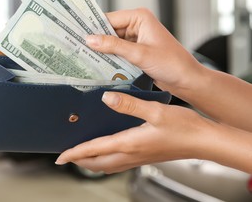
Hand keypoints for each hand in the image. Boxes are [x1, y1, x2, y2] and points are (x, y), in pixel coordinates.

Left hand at [55, 91, 214, 172]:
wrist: (204, 141)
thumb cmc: (183, 127)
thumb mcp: (154, 111)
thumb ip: (128, 104)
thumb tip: (106, 98)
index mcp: (129, 143)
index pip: (94, 150)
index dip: (75, 154)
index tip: (60, 156)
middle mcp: (131, 154)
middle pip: (97, 163)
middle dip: (80, 161)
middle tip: (67, 156)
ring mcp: (139, 158)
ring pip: (107, 165)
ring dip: (92, 162)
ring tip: (82, 155)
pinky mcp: (145, 156)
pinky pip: (119, 163)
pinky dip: (106, 160)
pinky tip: (108, 151)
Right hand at [86, 8, 203, 94]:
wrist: (187, 81)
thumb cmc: (172, 64)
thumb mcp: (139, 54)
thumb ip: (114, 46)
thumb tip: (90, 39)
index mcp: (140, 17)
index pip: (109, 19)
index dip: (93, 27)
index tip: (76, 34)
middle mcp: (137, 25)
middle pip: (109, 30)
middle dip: (96, 40)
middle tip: (77, 47)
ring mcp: (137, 38)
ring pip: (112, 42)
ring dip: (102, 50)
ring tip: (84, 56)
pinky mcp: (136, 51)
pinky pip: (118, 51)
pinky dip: (110, 58)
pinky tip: (98, 64)